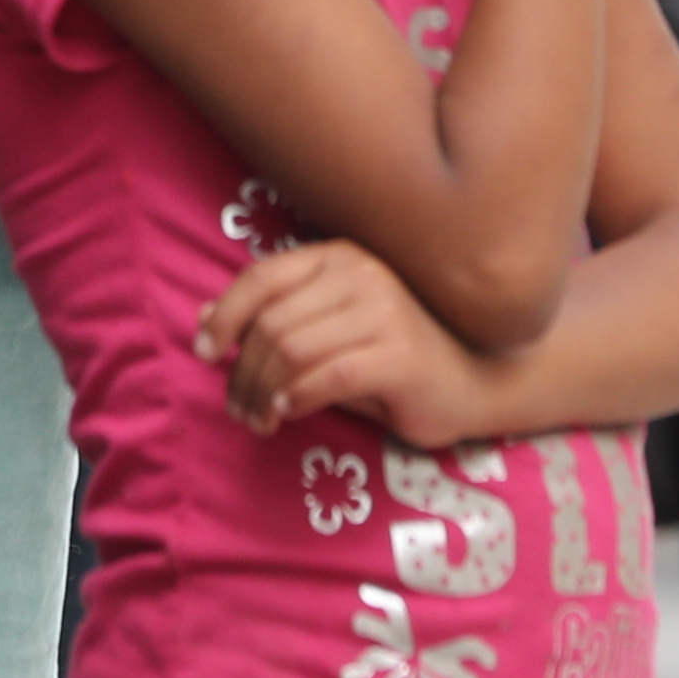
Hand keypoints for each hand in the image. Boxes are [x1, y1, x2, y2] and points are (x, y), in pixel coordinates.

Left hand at [204, 236, 497, 441]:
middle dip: (241, 370)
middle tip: (237, 408)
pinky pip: (326, 377)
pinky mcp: (399, 356)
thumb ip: (277, 320)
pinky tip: (287, 414)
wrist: (475, 382)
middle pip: (271, 322)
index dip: (224, 315)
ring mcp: (384, 312)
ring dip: (262, 392)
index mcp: (340, 258)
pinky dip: (295, 398)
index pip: (262, 276)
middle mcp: (362, 273)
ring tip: (258, 419)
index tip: (203, 352)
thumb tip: (204, 319)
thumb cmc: (394, 358)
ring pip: (292, 350)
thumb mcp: (329, 332)